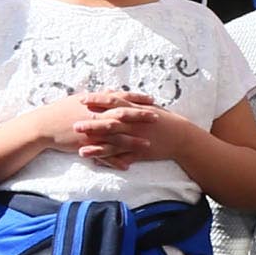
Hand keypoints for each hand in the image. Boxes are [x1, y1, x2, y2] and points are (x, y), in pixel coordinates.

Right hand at [24, 90, 151, 156]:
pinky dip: (115, 160)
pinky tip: (127, 166)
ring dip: (133, 140)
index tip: (151, 99)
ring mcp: (91, 130)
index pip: (120, 98)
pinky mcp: (86, 145)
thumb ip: (98, 97)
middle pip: (122, 114)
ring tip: (148, 144)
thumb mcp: (80, 101)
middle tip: (157, 117)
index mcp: (95, 103)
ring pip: (115, 136)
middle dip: (140, 115)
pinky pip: (103, 154)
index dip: (136, 98)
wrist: (43, 126)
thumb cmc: (61, 111)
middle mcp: (94, 114)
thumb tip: (111, 91)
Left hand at [72, 100, 190, 169]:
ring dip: (97, 147)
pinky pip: (123, 157)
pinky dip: (110, 160)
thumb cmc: (164, 119)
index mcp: (135, 111)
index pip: (113, 103)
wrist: (181, 137)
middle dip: (92, 125)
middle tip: (74, 126)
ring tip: (80, 151)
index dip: (97, 101)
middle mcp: (134, 125)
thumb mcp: (147, 106)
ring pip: (113, 144)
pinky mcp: (140, 152)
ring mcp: (136, 139)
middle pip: (109, 124)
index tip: (82, 99)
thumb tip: (110, 91)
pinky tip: (97, 162)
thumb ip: (127, 100)